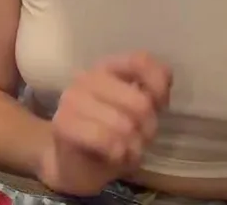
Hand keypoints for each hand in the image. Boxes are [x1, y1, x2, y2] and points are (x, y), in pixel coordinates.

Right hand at [36, 52, 172, 195]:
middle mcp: (87, 77)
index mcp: (107, 68)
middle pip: (140, 102)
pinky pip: (106, 140)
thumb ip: (152, 93)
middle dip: (147, 128)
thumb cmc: (111, 135)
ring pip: (124, 125)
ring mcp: (72, 99)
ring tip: (125, 150)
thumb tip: (163, 84)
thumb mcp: (139, 113)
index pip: (140, 61)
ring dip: (133, 146)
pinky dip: (119, 154)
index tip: (159, 107)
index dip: (158, 86)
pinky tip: (114, 156)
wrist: (73, 165)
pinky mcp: (63, 123)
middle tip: (139, 138)